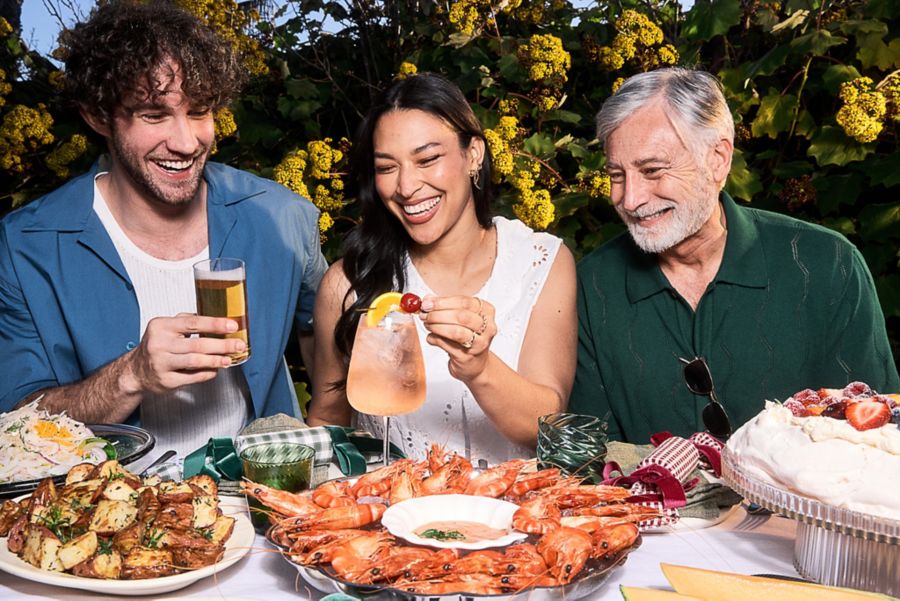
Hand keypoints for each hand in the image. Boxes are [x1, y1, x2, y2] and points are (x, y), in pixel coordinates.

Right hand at [124, 313, 244, 393]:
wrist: (136, 371)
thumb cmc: (156, 346)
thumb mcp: (166, 328)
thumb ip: (188, 321)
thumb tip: (217, 320)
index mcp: (161, 326)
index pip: (193, 323)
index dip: (215, 324)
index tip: (232, 326)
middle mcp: (159, 344)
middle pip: (197, 344)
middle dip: (222, 345)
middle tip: (238, 345)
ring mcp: (161, 363)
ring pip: (195, 361)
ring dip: (216, 360)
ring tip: (228, 359)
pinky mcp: (166, 380)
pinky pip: (192, 377)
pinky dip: (206, 373)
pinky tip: (215, 369)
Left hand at [420, 295, 495, 381]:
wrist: (475, 364)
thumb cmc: (468, 337)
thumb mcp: (462, 318)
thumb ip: (446, 307)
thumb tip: (428, 300)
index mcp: (487, 311)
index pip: (465, 302)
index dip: (443, 302)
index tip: (427, 303)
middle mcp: (487, 327)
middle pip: (461, 316)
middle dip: (438, 314)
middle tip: (425, 314)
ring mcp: (479, 344)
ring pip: (456, 332)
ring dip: (436, 326)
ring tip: (427, 324)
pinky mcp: (467, 357)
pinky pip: (447, 345)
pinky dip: (435, 339)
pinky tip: (431, 337)